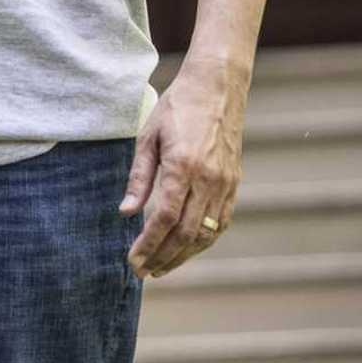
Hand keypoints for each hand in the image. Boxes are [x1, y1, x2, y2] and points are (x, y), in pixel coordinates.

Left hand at [121, 57, 247, 278]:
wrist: (217, 90)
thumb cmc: (176, 109)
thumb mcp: (147, 137)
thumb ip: (139, 177)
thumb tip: (127, 213)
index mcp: (184, 167)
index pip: (165, 219)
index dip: (148, 244)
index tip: (133, 260)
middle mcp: (209, 180)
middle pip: (187, 234)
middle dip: (164, 257)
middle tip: (143, 273)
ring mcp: (226, 184)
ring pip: (207, 234)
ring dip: (183, 255)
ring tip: (162, 268)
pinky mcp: (234, 184)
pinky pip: (220, 223)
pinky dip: (203, 241)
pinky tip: (187, 249)